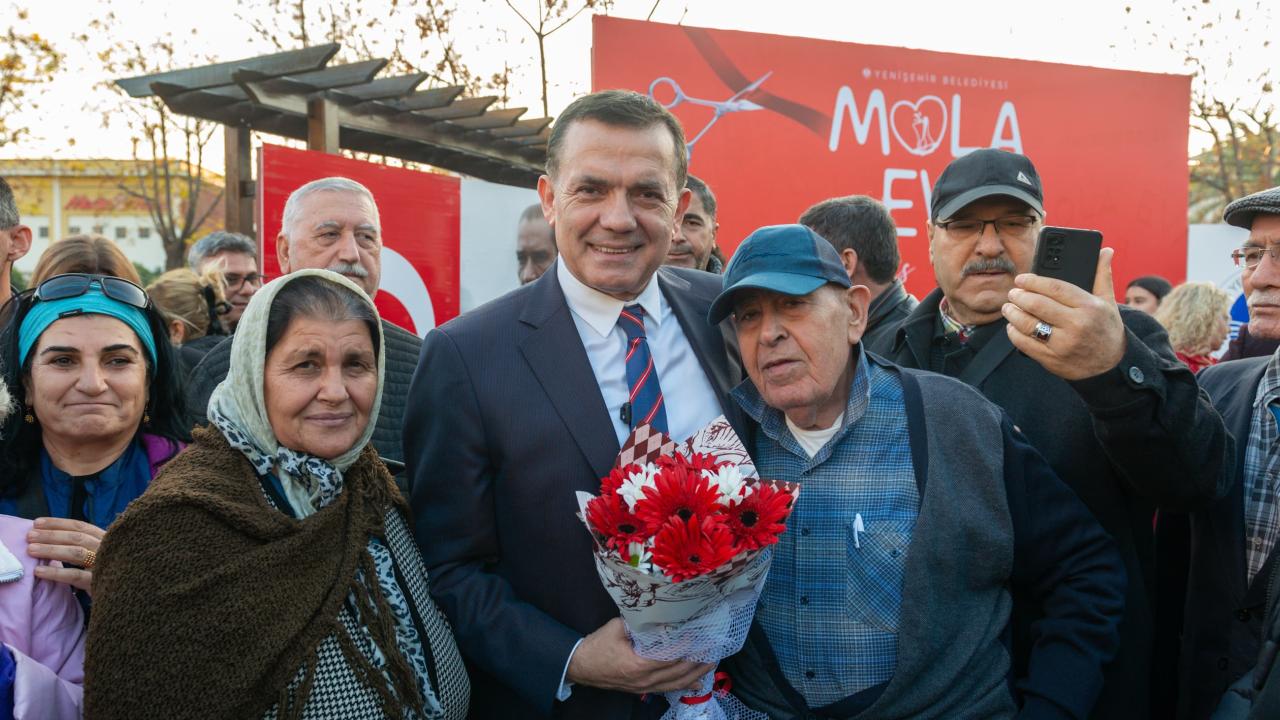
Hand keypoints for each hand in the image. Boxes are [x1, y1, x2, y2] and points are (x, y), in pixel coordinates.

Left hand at [26, 517, 103, 594]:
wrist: (125, 596)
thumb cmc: (107, 573)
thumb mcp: (98, 556)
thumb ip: (80, 547)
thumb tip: (47, 541)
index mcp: (106, 539)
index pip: (81, 527)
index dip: (58, 523)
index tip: (37, 523)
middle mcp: (107, 548)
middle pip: (77, 538)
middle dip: (51, 535)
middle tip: (29, 536)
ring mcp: (104, 565)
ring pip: (76, 553)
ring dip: (51, 550)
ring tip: (31, 550)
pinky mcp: (99, 582)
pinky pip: (75, 576)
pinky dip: (56, 573)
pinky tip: (39, 571)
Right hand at [566, 618, 711, 694]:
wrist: (580, 666)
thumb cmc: (597, 645)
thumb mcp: (616, 628)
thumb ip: (638, 622)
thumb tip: (659, 613)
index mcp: (639, 664)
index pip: (670, 656)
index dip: (686, 646)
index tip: (699, 634)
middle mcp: (645, 680)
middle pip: (678, 672)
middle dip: (697, 660)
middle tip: (712, 646)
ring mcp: (644, 687)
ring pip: (676, 683)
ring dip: (695, 673)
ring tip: (710, 662)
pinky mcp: (643, 689)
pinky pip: (668, 689)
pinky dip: (684, 685)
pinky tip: (698, 683)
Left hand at [1002, 247, 1126, 380]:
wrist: (1110, 366)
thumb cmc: (1106, 329)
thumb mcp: (1108, 302)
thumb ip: (1102, 275)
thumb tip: (1105, 251)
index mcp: (1089, 307)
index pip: (1054, 288)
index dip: (1033, 281)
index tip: (1021, 279)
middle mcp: (1076, 326)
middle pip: (1037, 305)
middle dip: (1019, 296)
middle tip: (1013, 293)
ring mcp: (1063, 344)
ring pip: (1027, 325)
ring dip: (1012, 314)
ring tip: (1008, 307)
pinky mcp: (1052, 360)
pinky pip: (1025, 344)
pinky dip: (1014, 333)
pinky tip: (1013, 326)